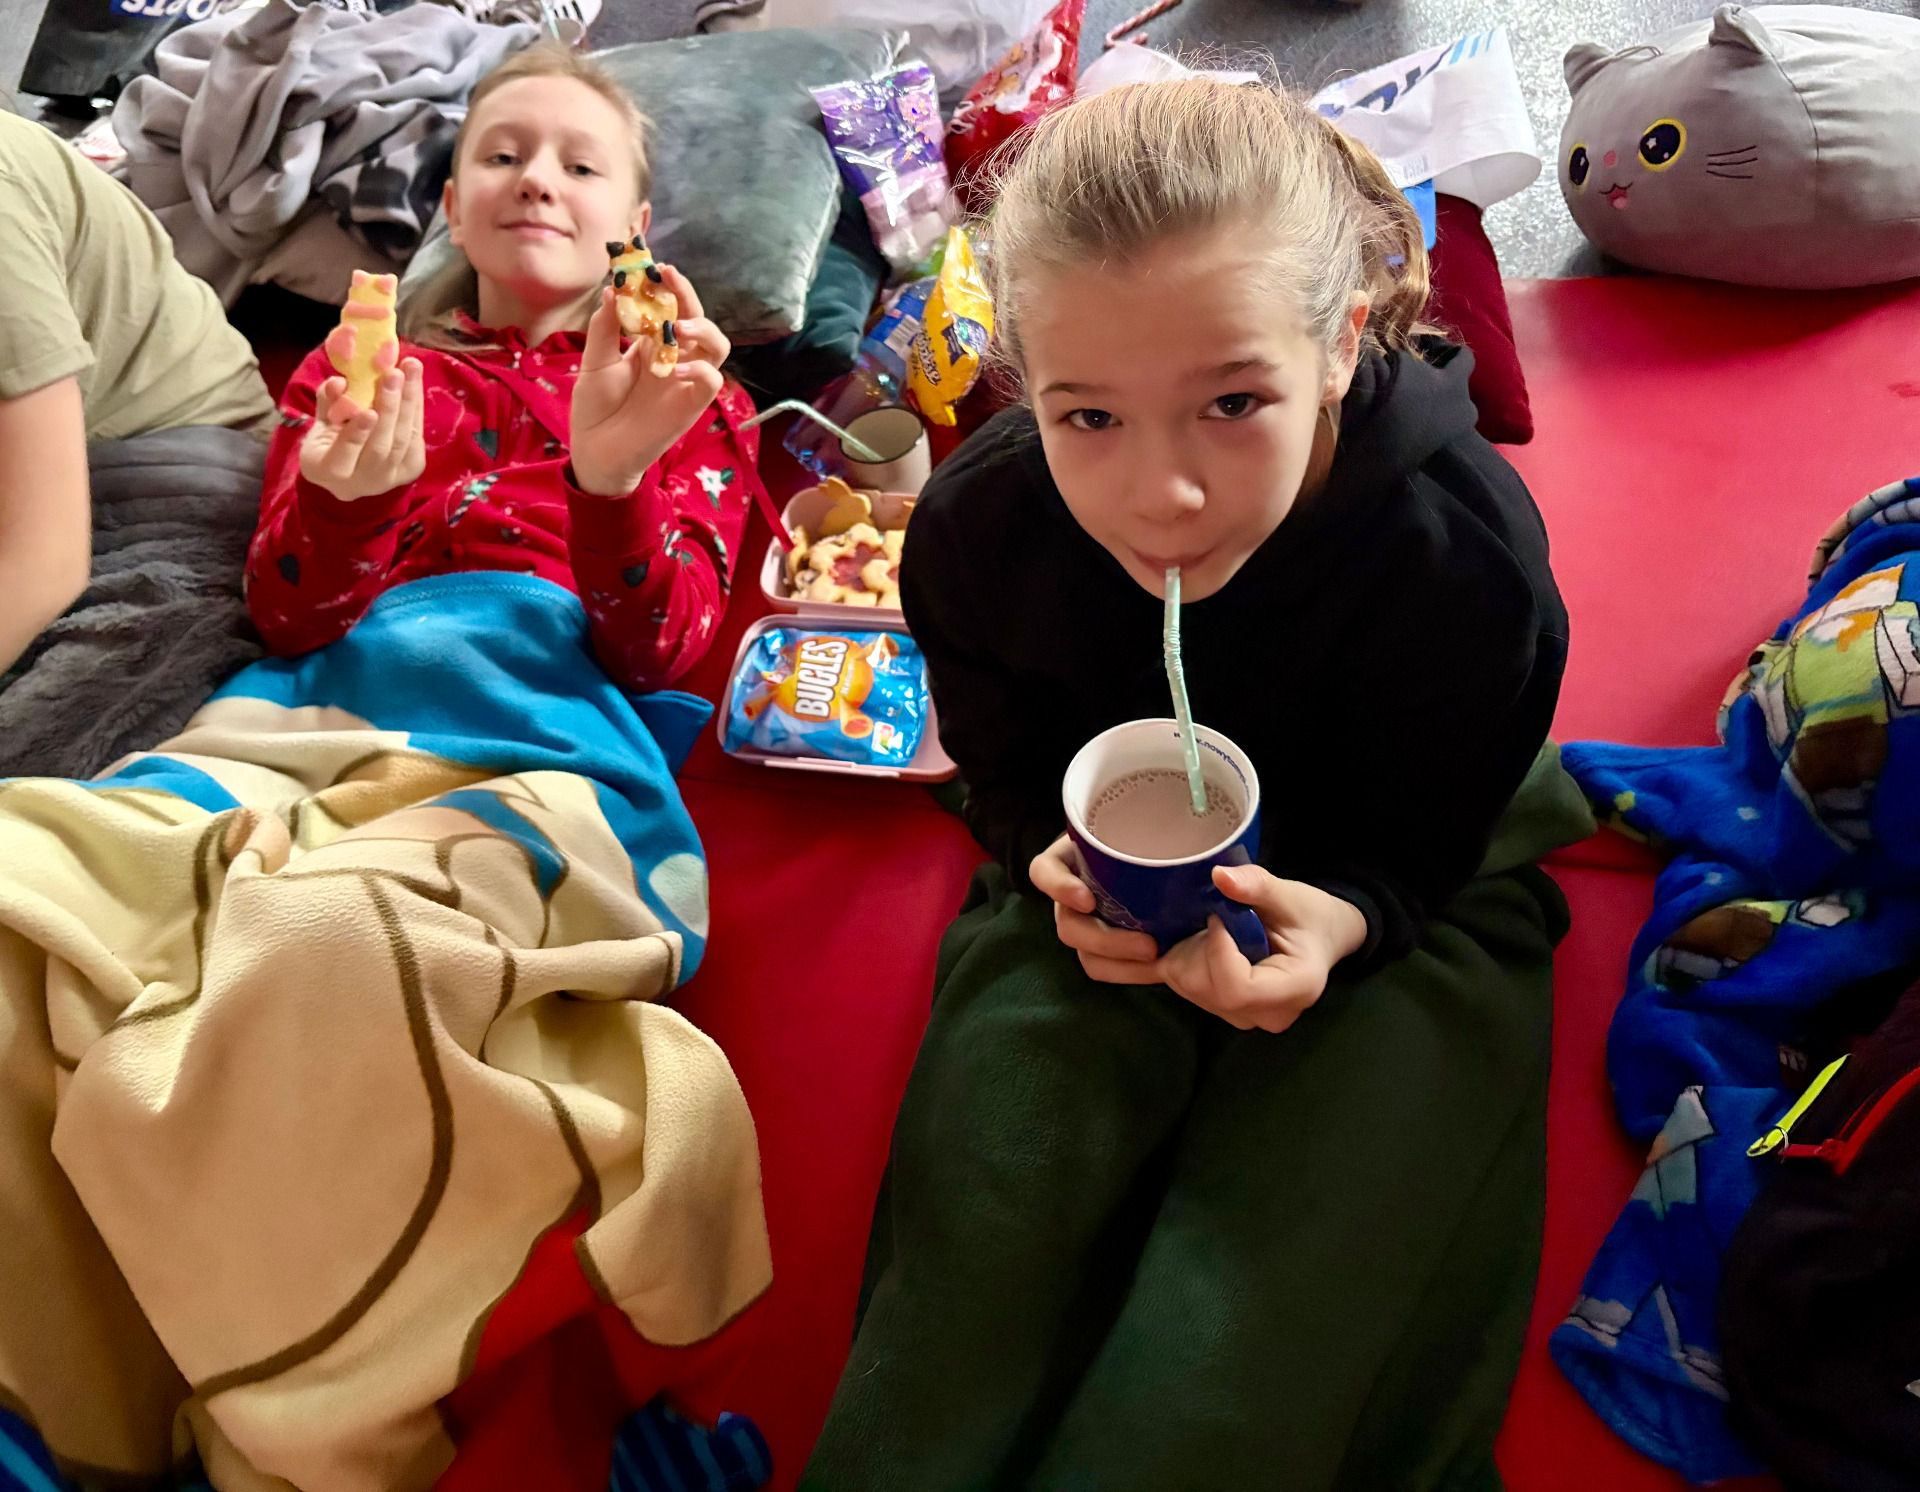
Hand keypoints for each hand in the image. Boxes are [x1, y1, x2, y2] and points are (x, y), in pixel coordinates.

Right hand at [298, 359, 425, 502]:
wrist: (351, 472)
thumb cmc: (329, 439)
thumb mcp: (320, 419)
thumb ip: (327, 401)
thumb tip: (339, 381)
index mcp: (326, 469)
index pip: (343, 456)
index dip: (357, 434)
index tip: (368, 411)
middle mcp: (361, 481)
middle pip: (381, 447)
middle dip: (389, 408)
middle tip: (394, 374)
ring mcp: (389, 478)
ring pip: (403, 441)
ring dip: (408, 402)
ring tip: (410, 368)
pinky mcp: (410, 470)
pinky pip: (416, 436)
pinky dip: (416, 406)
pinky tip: (415, 381)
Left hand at [570, 263, 730, 497]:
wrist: (596, 452)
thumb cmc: (596, 408)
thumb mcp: (594, 361)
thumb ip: (605, 328)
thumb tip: (613, 289)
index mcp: (650, 343)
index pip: (667, 306)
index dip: (663, 285)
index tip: (650, 265)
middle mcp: (674, 356)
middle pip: (696, 317)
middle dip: (685, 293)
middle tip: (666, 275)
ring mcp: (685, 380)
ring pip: (717, 345)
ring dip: (702, 328)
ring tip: (676, 326)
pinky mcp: (692, 405)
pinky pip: (712, 381)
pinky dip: (698, 370)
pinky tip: (672, 370)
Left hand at [1030, 836, 1367, 1032]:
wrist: (1320, 937)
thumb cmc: (1311, 915)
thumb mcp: (1291, 895)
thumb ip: (1258, 886)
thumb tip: (1219, 876)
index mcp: (1293, 990)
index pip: (1236, 988)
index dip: (1216, 950)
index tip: (1219, 915)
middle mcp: (1264, 1014)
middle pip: (1206, 989)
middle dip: (1197, 947)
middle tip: (1213, 916)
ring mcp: (1241, 1017)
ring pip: (1188, 987)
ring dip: (1186, 951)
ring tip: (1210, 926)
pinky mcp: (1221, 1009)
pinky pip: (1182, 987)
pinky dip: (1177, 957)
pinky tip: (1188, 936)